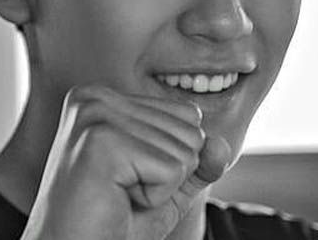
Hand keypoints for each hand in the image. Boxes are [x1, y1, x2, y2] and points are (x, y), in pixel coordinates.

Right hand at [20, 84, 231, 239]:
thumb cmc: (114, 221)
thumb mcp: (170, 186)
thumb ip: (200, 160)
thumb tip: (221, 145)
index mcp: (106, 97)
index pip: (189, 113)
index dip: (174, 158)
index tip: (131, 176)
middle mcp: (97, 97)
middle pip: (192, 129)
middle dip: (170, 173)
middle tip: (124, 192)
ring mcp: (96, 116)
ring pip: (186, 149)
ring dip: (161, 187)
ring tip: (119, 195)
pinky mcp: (101, 143)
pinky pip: (172, 169)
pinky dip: (155, 196)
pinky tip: (117, 200)